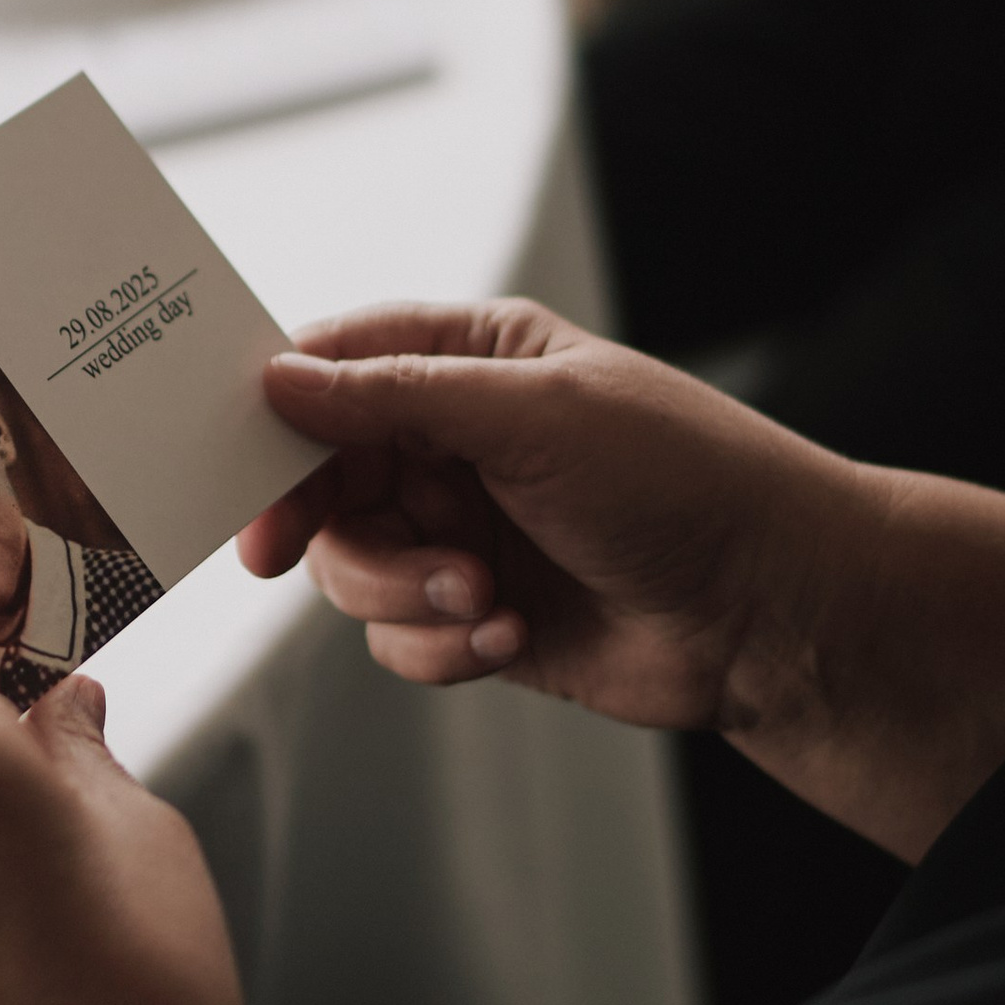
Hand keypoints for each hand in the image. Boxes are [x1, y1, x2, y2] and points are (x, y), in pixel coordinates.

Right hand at [242, 301, 1004, 859]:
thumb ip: (394, 396)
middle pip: (322, 475)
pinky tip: (508, 635)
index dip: (272, 412)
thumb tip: (274, 379)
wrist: (774, 612)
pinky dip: (439, 645)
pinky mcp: (478, 615)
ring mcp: (465, 531)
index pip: (335, 365)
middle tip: (285, 555)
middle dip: (327, 521)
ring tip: (480, 596)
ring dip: (400, 590)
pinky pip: (397, 637)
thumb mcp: (533, 415)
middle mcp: (458, 441)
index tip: (229, 462)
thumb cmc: (682, 480)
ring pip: (350, 564)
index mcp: (474, 359)